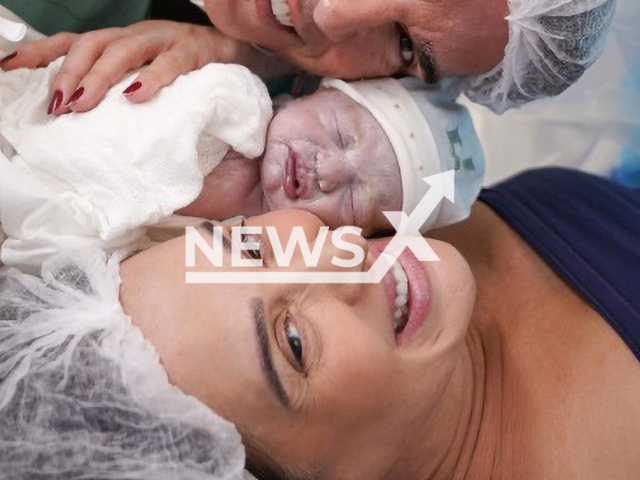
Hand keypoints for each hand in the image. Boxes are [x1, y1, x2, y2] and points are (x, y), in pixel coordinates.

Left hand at [0, 20, 251, 114]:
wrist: (242, 51)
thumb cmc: (194, 72)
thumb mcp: (153, 79)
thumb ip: (127, 95)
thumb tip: (95, 129)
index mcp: (124, 42)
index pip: (74, 42)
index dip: (41, 53)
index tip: (9, 68)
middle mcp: (139, 35)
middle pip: (93, 43)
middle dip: (69, 73)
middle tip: (57, 105)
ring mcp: (166, 38)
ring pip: (124, 49)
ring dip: (98, 77)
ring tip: (82, 104)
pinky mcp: (195, 49)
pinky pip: (171, 62)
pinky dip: (152, 78)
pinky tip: (136, 96)